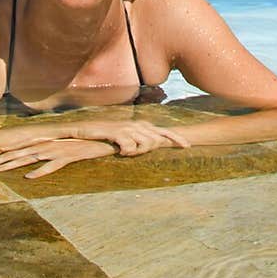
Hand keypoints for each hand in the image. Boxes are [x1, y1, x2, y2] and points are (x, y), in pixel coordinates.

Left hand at [0, 137, 117, 177]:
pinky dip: (41, 170)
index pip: (10, 153)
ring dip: (7, 166)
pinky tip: (29, 177)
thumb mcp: (55, 153)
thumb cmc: (76, 146)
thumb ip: (40, 160)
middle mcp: (41, 146)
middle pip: (12, 156)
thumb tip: (27, 171)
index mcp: (37, 145)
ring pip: (26, 159)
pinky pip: (52, 165)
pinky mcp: (66, 156)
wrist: (100, 137)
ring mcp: (53, 150)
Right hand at [55, 119, 189, 154]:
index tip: (188, 146)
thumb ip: (140, 142)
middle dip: (155, 148)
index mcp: (142, 125)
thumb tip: (153, 148)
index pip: (164, 132)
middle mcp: (137, 125)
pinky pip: (129, 145)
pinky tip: (119, 152)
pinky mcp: (117, 132)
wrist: (88, 131)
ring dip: (137, 152)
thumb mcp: (127, 138)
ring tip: (125, 153)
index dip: (177, 138)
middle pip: (156, 139)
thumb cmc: (109, 136)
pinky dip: (126, 151)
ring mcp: (128, 127)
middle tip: (149, 151)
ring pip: (144, 143)